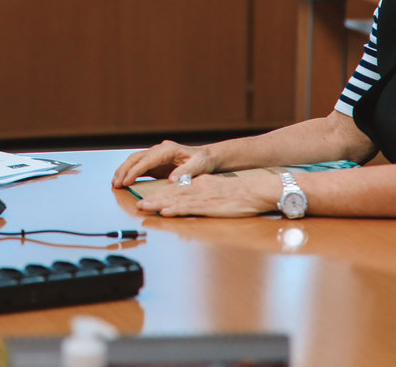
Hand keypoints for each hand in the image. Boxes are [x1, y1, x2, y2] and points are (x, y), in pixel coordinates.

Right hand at [111, 140, 218, 187]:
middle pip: (136, 158)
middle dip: (124, 170)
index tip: (126, 181)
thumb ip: (186, 172)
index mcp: (167, 149)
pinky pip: (138, 167)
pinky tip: (122, 181)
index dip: (135, 171)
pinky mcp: (154, 164)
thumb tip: (172, 180)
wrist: (205, 157)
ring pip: (134, 161)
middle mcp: (159, 150)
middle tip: (116, 184)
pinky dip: (129, 173)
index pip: (147, 160)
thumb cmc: (203, 160)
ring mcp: (155, 156)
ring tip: (115, 183)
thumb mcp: (199, 166)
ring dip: (123, 171)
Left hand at [134, 173, 274, 217]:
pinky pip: (190, 207)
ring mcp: (203, 196)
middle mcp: (199, 187)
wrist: (257, 190)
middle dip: (154, 199)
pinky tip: (166, 211)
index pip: (177, 189)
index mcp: (201, 183)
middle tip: (138, 204)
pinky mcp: (210, 205)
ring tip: (144, 207)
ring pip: (177, 199)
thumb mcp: (220, 190)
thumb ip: (205, 195)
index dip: (160, 194)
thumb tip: (194, 204)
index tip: (147, 199)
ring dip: (159, 203)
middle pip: (172, 193)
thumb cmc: (242, 193)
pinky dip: (176, 209)